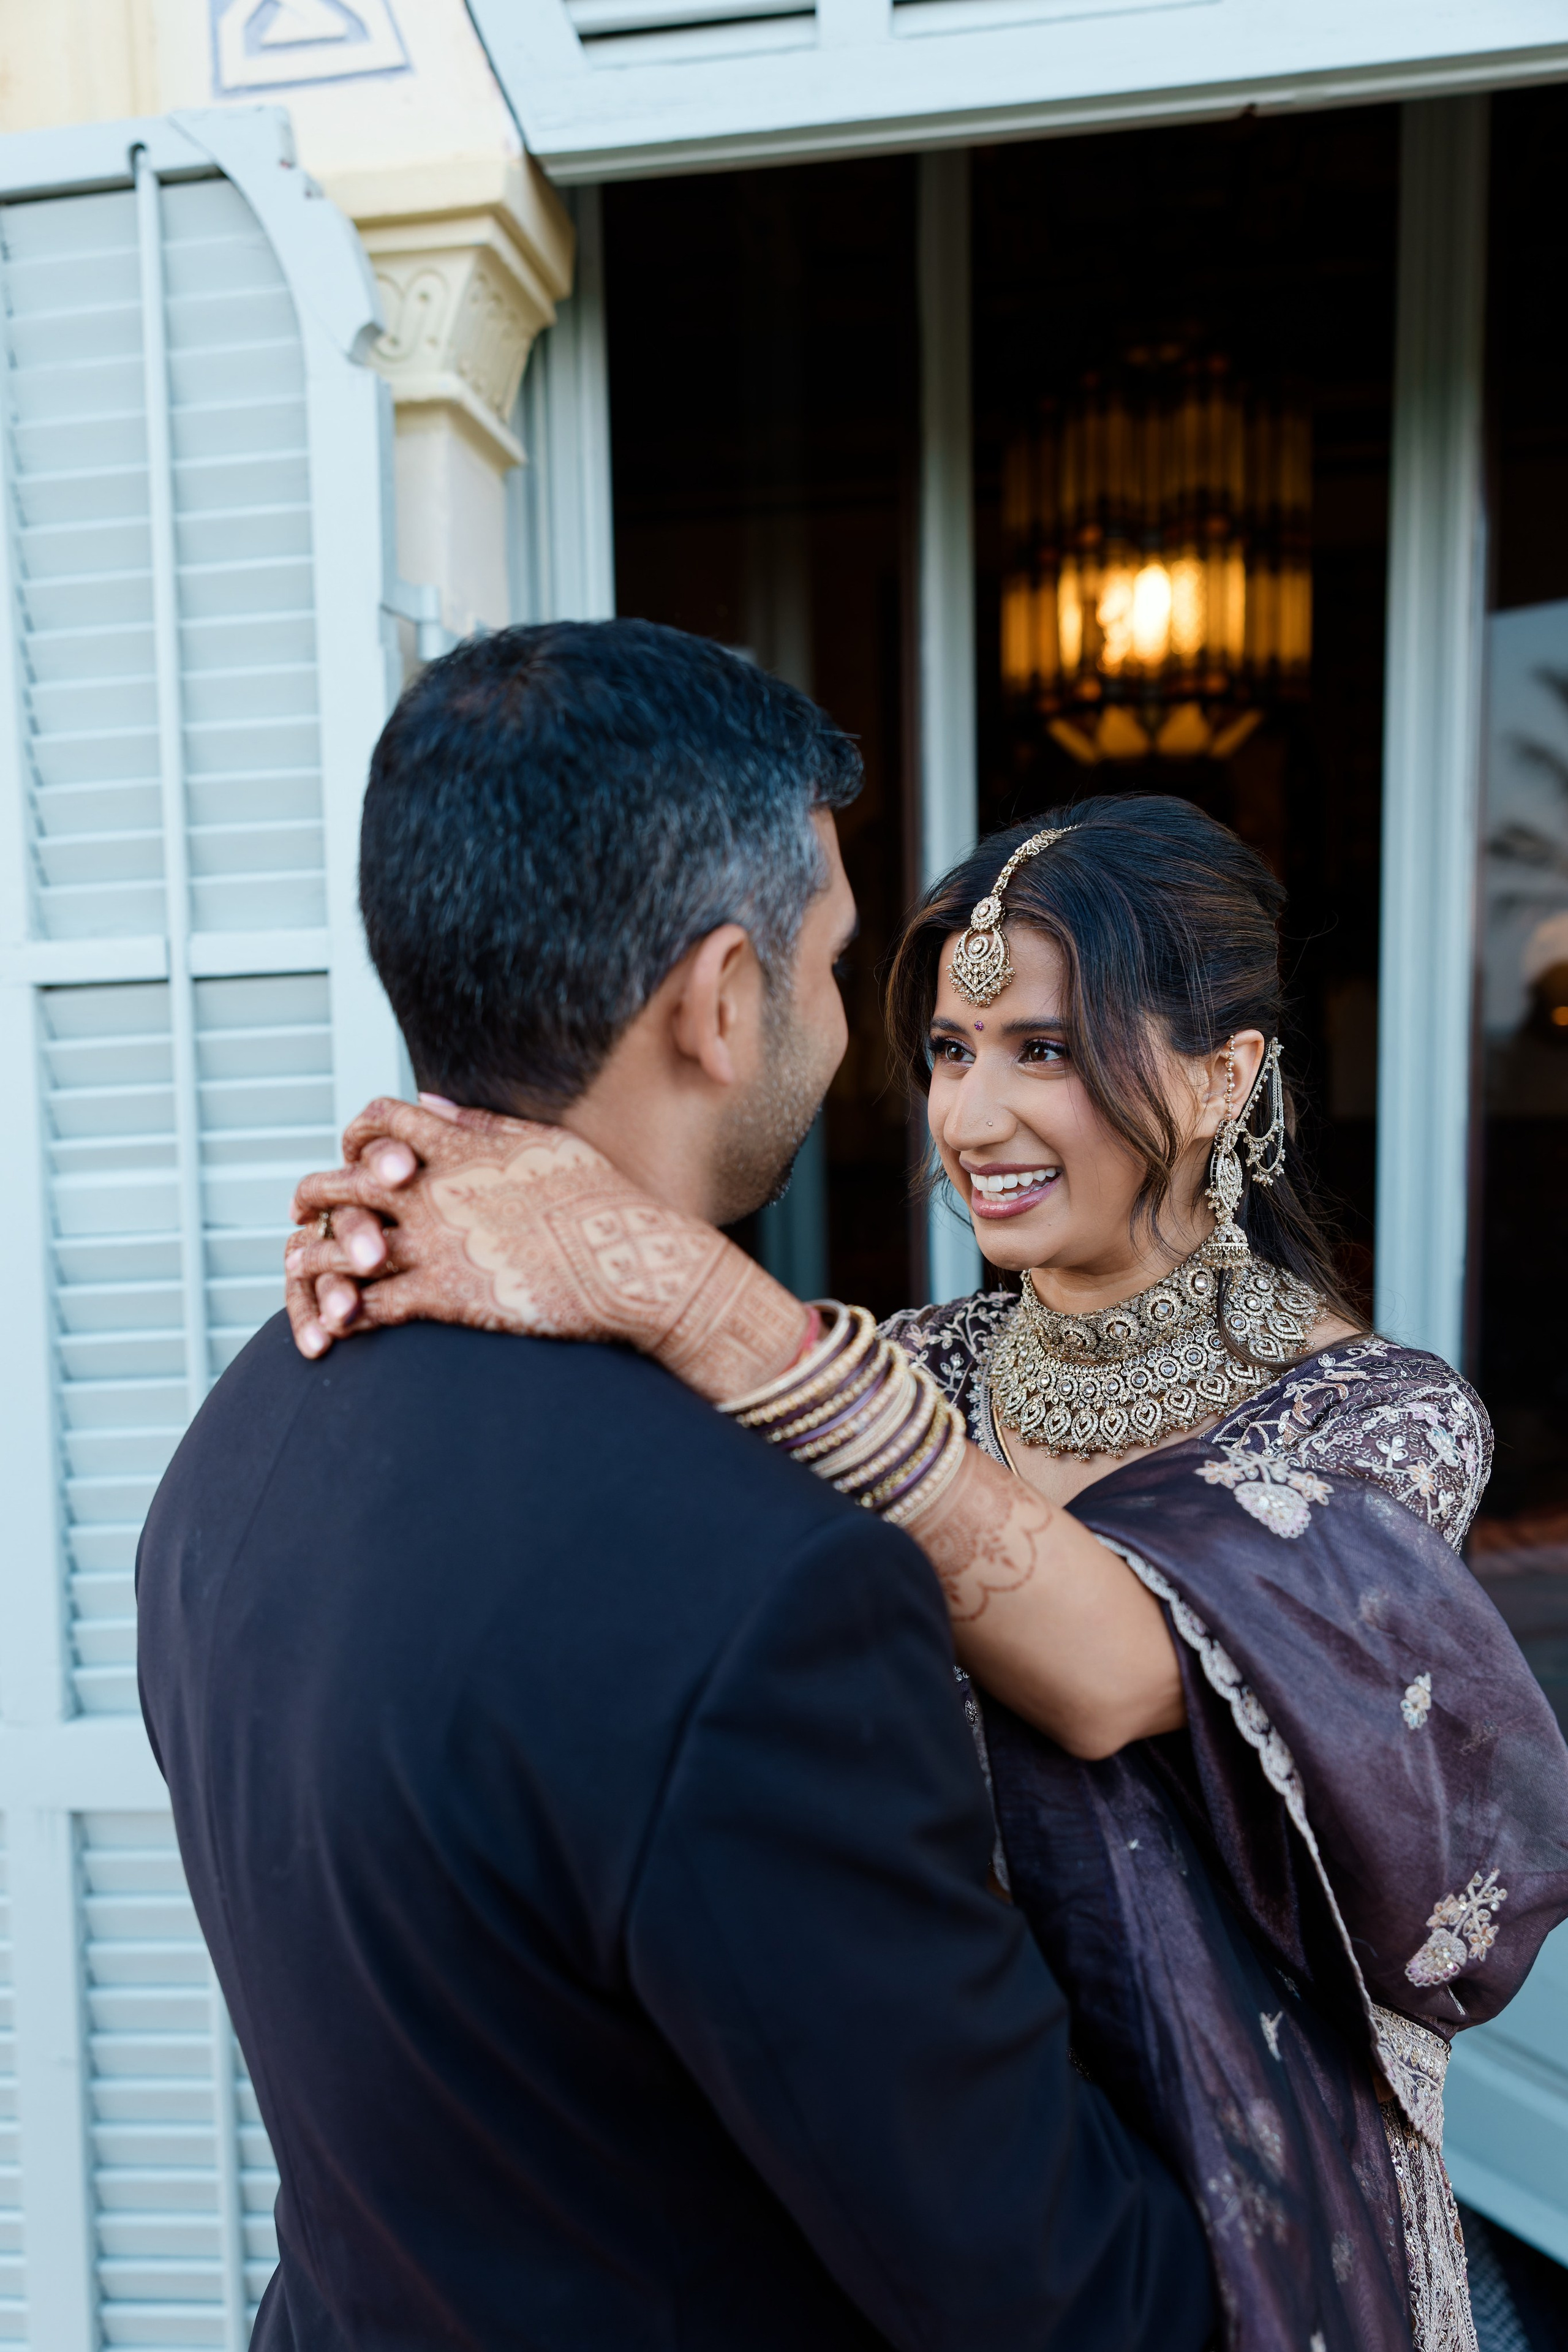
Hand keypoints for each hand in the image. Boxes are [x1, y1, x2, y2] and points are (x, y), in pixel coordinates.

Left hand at [283, 1096, 810, 1401]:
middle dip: (314, 1197)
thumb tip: (430, 1102)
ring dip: (315, 1262)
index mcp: (460, 1148)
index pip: (378, 1121)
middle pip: (342, 1184)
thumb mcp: (542, 1142)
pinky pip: (373, 1305)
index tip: (351, 1155)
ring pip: (344, 1250)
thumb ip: (479, 1122)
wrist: (631, 1262)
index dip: (355, 1136)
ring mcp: (438, 1244)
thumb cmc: (601, 1200)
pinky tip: (340, 1323)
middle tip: (303, 1214)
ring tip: (301, 1271)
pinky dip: (347, 1314)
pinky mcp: (447, 1296)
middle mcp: (436, 1191)